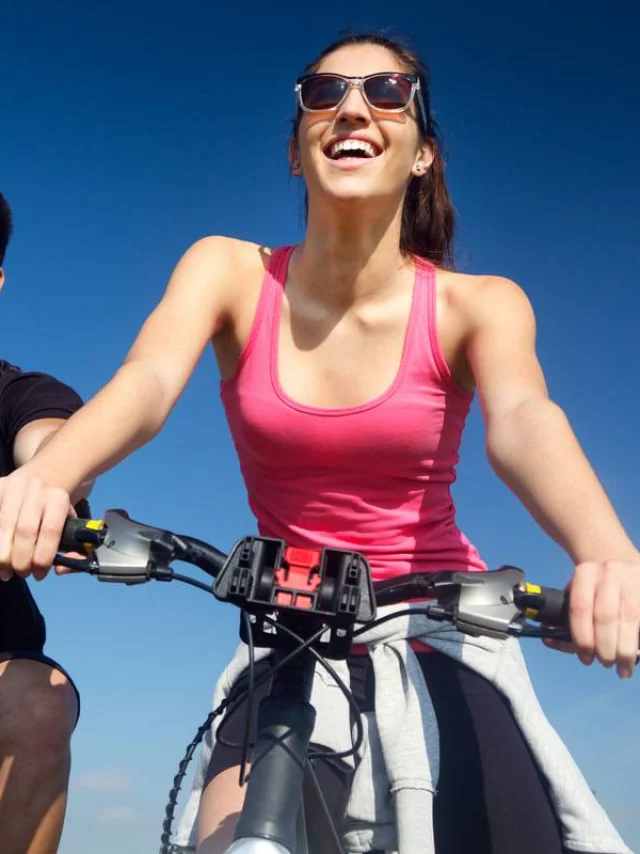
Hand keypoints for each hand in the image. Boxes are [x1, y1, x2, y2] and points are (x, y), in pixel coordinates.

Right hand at [0, 469, 71, 580]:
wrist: (39, 476)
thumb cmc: (52, 508)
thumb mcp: (69, 520)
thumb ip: (74, 546)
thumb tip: (61, 569)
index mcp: (58, 497)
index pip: (50, 531)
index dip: (43, 557)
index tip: (39, 574)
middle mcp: (36, 489)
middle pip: (24, 531)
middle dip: (21, 560)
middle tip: (21, 573)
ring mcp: (13, 487)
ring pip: (3, 527)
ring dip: (3, 555)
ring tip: (5, 569)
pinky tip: (1, 555)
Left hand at [544, 559, 639, 677]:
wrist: (617, 555)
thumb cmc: (594, 584)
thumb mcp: (576, 589)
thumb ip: (564, 613)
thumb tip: (550, 637)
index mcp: (585, 573)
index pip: (580, 609)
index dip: (581, 638)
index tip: (585, 658)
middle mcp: (609, 572)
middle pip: (606, 617)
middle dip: (605, 648)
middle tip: (605, 663)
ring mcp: (632, 578)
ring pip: (630, 620)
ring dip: (626, 650)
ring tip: (623, 667)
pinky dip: (639, 640)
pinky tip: (637, 653)